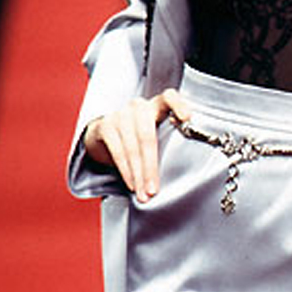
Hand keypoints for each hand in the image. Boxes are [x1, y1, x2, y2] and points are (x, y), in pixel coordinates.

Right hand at [83, 88, 190, 202]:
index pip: (169, 97)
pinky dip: (125, 171)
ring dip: (138, 175)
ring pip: (132, 148)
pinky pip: (117, 151)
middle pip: (147, 136)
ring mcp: (120, 114)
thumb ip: (168, 140)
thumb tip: (186, 170)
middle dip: (151, 167)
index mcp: (156, 105)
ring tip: (143, 194)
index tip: (187, 117)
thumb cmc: (138, 135)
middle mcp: (138, 107)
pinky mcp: (105, 125)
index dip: (178, 105)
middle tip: (154, 190)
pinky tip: (131, 184)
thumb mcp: (155, 132)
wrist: (104, 133)